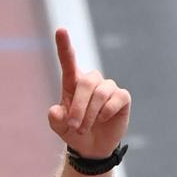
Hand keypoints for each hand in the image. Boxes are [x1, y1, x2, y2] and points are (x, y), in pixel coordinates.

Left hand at [47, 27, 130, 158]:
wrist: (92, 146)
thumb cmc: (73, 131)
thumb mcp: (60, 128)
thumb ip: (55, 119)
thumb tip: (55, 110)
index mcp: (72, 83)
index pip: (68, 61)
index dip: (64, 45)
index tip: (60, 30)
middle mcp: (91, 81)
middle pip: (86, 82)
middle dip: (78, 107)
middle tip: (73, 125)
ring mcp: (108, 87)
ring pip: (100, 94)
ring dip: (90, 115)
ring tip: (83, 128)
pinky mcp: (122, 97)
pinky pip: (114, 100)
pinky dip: (105, 114)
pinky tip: (102, 120)